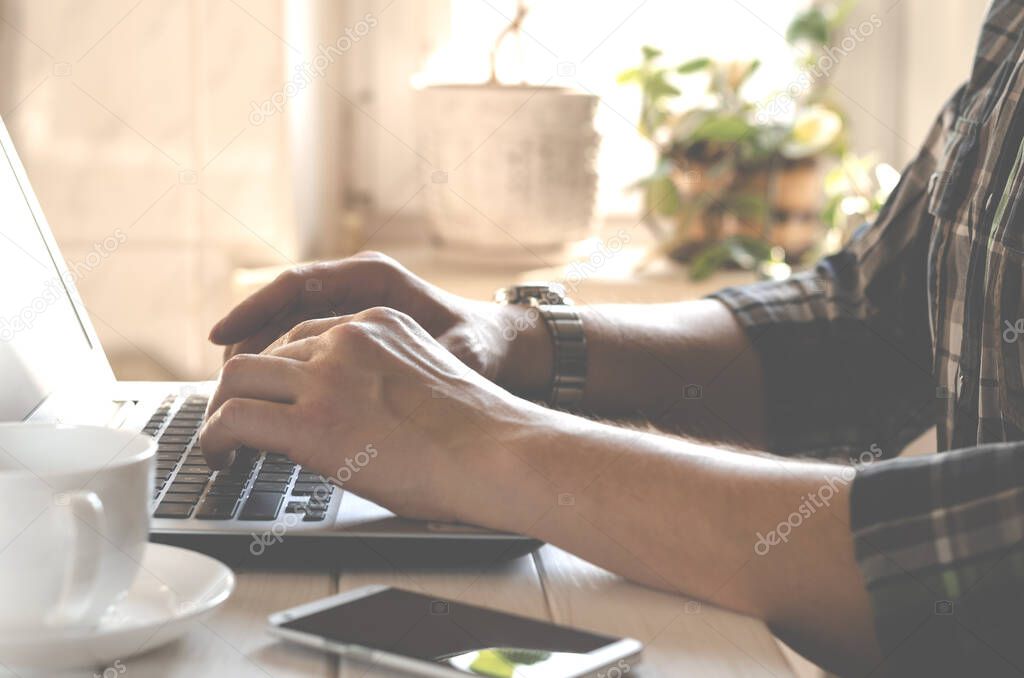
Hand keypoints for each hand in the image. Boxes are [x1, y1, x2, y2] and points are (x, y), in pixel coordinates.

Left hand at [199, 306, 535, 521]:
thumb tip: (358, 414)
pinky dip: (215, 438)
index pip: (305, 334)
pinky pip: (234, 417)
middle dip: (246, 388)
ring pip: (238, 377)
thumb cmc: (478, 435)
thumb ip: (383, 378)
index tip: (271, 395)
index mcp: (379, 322)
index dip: (280, 370)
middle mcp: (349, 336)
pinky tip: (223, 458)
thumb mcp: (427, 380)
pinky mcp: (313, 420)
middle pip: (267, 352)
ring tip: (224, 444)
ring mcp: (328, 375)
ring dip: (222, 411)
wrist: (498, 452)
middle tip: (238, 423)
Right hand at [209, 251, 551, 396]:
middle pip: (283, 307)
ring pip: (288, 327)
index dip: (252, 309)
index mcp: (374, 277)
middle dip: (248, 340)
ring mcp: (351, 309)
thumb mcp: (458, 351)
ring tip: (234, 395)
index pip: (297, 285)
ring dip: (260, 357)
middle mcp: (356, 288)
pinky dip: (282, 367)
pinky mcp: (351, 333)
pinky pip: (303, 344)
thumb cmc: (478, 344)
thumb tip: (391, 378)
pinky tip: (267, 398)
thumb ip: (425, 358)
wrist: (498, 348)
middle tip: (221, 381)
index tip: (219, 337)